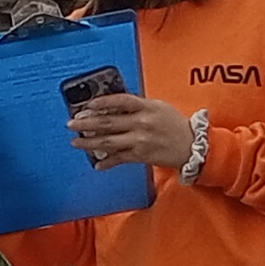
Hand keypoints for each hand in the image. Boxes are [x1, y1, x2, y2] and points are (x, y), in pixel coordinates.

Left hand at [65, 91, 200, 172]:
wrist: (193, 145)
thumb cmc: (174, 124)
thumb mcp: (157, 107)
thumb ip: (137, 105)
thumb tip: (112, 105)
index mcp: (145, 107)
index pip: (120, 101)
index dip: (102, 102)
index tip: (87, 105)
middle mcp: (141, 123)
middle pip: (108, 122)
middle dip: (86, 123)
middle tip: (71, 123)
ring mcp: (140, 141)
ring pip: (109, 142)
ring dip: (89, 143)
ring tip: (75, 142)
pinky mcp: (141, 156)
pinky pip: (119, 159)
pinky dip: (107, 162)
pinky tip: (97, 163)